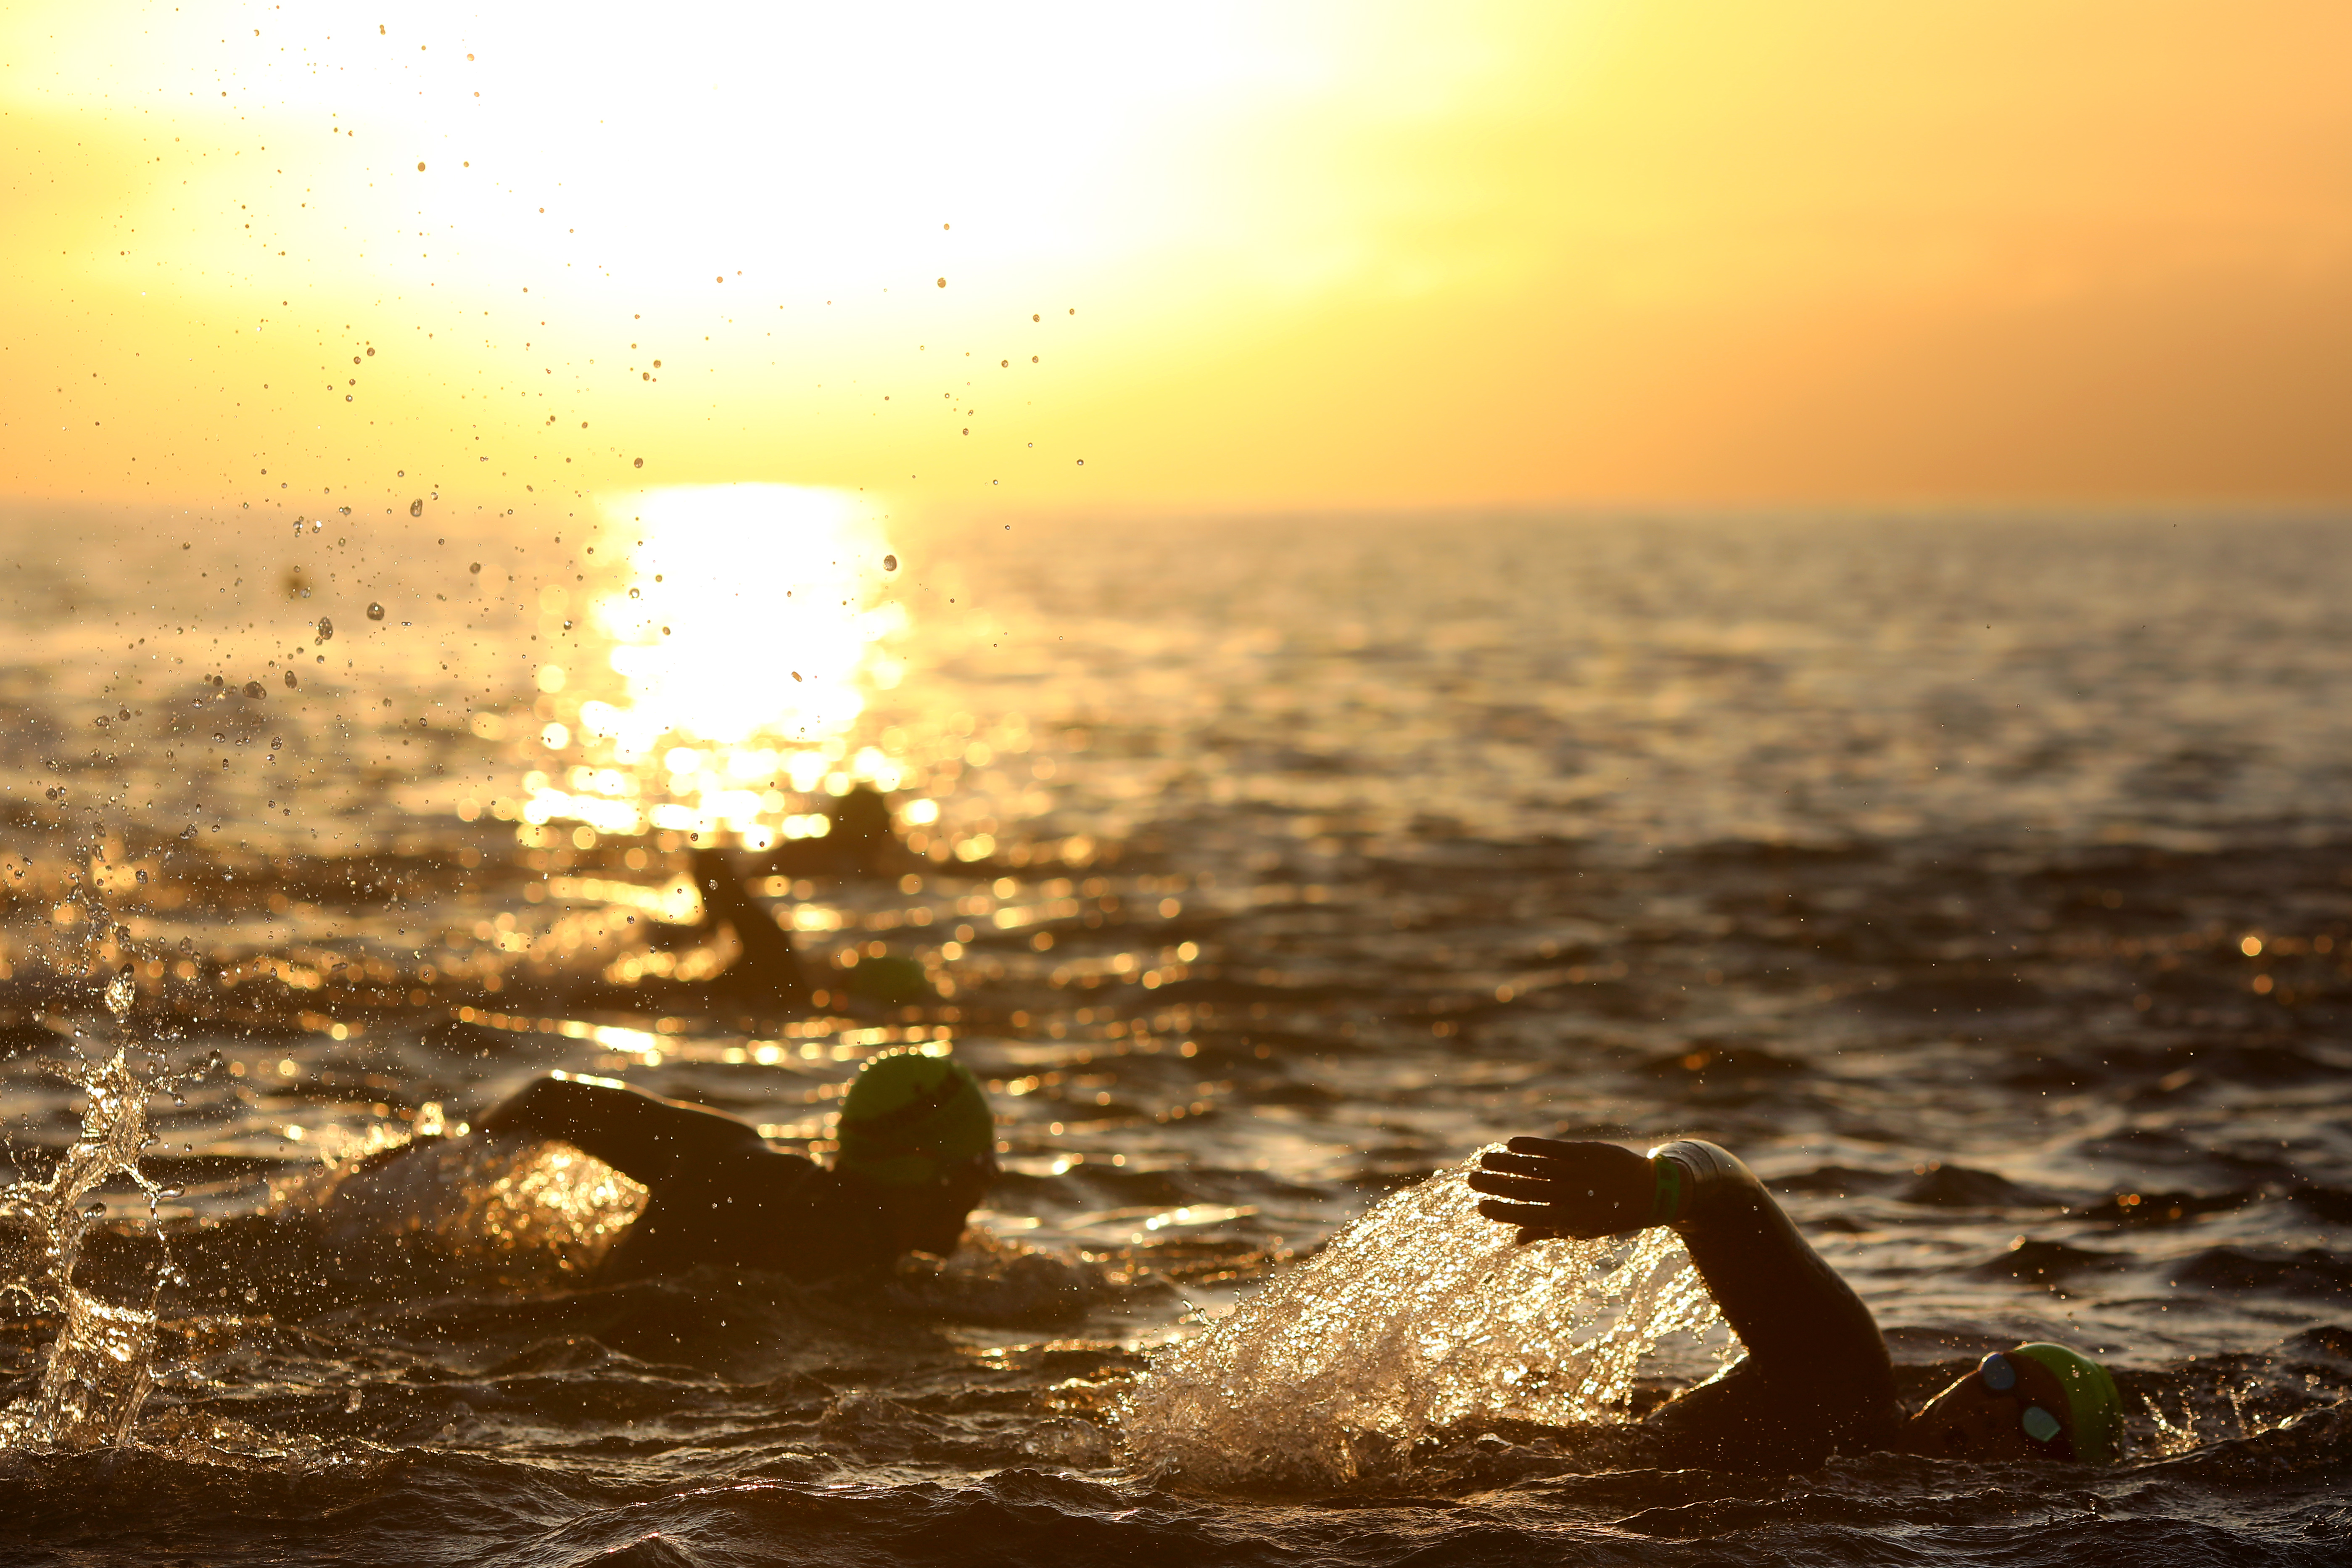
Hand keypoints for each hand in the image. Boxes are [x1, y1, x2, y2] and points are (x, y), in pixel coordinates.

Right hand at [1467, 1137, 1654, 1242]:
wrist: (1654, 1191)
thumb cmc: (1612, 1214)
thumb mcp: (1583, 1229)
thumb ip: (1548, 1231)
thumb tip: (1514, 1240)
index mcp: (1572, 1222)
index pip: (1529, 1217)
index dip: (1503, 1212)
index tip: (1480, 1207)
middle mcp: (1575, 1198)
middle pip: (1527, 1191)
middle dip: (1496, 1185)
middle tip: (1471, 1180)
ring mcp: (1581, 1173)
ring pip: (1536, 1167)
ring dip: (1507, 1163)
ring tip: (1484, 1159)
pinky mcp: (1589, 1152)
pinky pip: (1555, 1148)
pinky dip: (1531, 1145)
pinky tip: (1511, 1143)